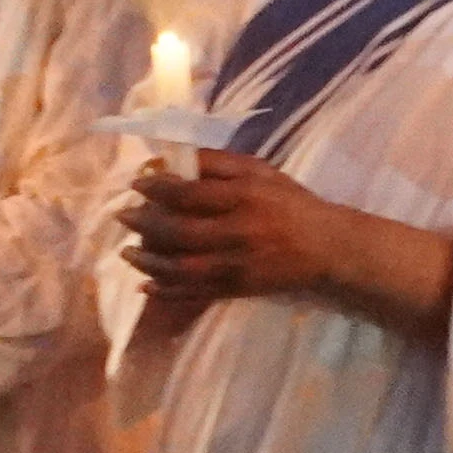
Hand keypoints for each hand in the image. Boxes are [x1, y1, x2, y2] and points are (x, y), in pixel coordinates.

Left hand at [125, 152, 357, 305]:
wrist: (327, 250)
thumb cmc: (291, 204)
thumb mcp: (261, 172)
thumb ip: (220, 164)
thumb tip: (175, 159)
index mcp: (245, 198)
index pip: (192, 194)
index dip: (158, 189)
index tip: (137, 183)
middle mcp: (238, 233)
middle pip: (181, 232)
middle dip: (146, 225)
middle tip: (124, 216)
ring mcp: (236, 265)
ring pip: (183, 267)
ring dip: (149, 261)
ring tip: (127, 252)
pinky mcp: (237, 289)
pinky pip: (195, 293)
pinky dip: (168, 291)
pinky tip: (146, 286)